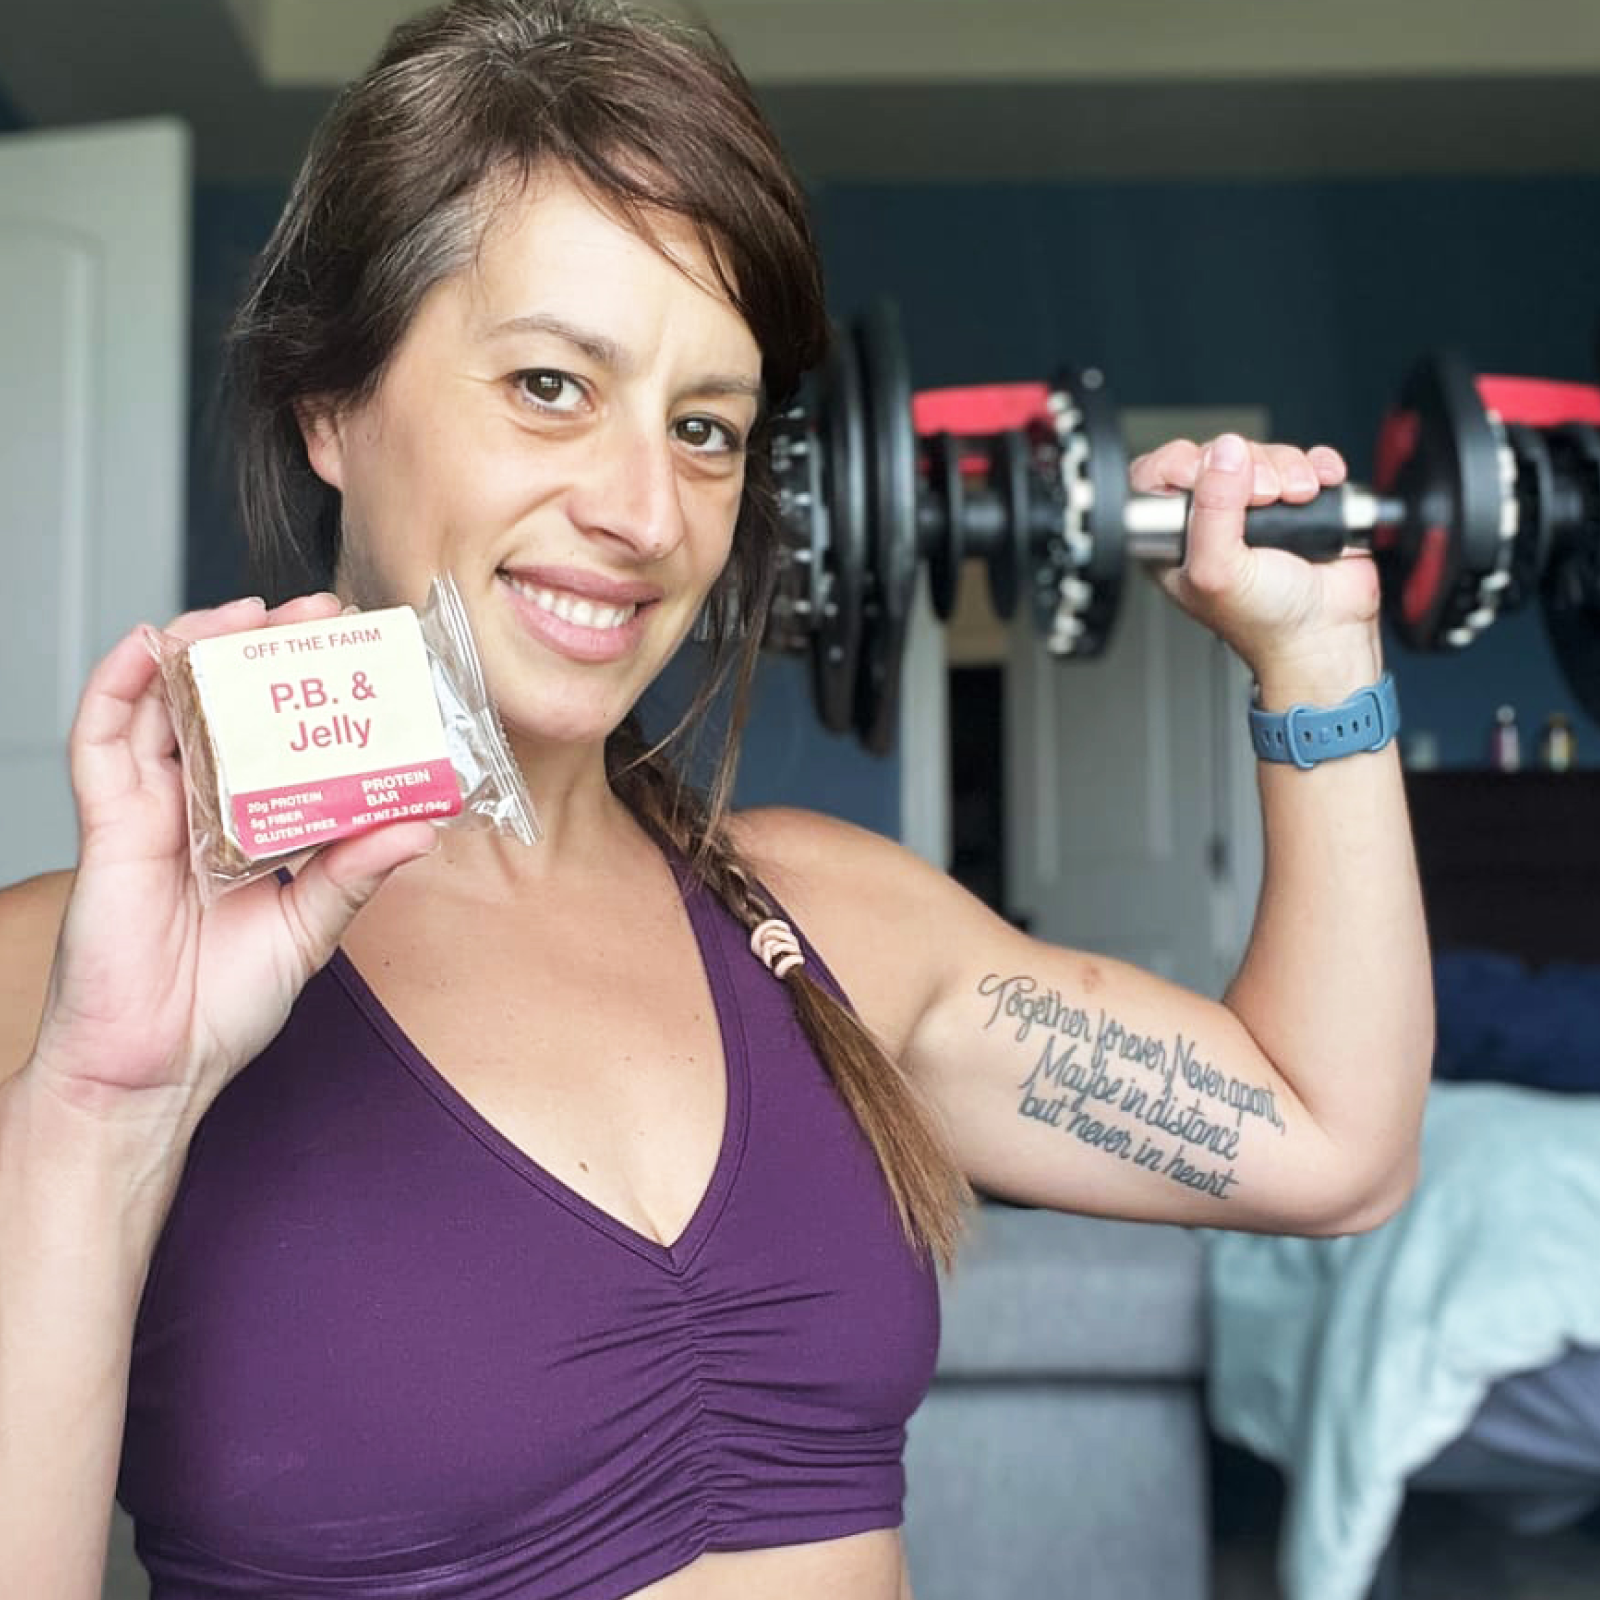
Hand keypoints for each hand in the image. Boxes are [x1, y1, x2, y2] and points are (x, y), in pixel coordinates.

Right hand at [27, 593, 437, 1147]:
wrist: (156, 1068)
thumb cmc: (224, 1005)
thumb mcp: (312, 928)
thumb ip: (358, 870)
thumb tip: (425, 820)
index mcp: (246, 822)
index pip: (278, 733)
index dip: (311, 686)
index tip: (360, 648)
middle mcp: (197, 804)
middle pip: (223, 700)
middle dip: (265, 647)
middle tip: (318, 611)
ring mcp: (149, 808)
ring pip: (163, 700)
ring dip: (201, 645)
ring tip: (249, 612)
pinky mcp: (106, 823)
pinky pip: (101, 736)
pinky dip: (120, 683)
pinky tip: (155, 646)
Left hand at [1129, 433, 1381, 694]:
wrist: (1326, 633)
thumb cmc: (1265, 622)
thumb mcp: (1219, 571)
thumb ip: (1211, 510)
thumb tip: (1223, 456)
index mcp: (1176, 538)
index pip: (1157, 476)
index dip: (1181, 465)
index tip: (1208, 476)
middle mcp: (1212, 519)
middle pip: (1217, 455)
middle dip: (1248, 466)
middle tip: (1263, 500)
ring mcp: (1257, 508)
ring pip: (1264, 454)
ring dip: (1288, 469)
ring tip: (1297, 502)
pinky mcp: (1298, 502)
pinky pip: (1306, 459)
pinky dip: (1318, 466)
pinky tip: (1319, 489)